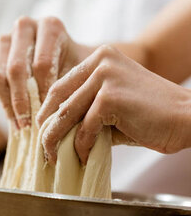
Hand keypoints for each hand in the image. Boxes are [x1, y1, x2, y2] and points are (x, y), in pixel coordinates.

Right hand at [0, 16, 91, 128]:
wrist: (69, 63)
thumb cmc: (81, 69)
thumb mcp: (84, 73)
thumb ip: (74, 86)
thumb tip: (60, 117)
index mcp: (49, 26)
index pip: (41, 63)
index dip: (44, 92)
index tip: (50, 115)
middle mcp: (24, 27)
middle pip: (16, 69)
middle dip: (23, 101)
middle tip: (31, 125)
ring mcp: (5, 40)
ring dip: (10, 104)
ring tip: (22, 126)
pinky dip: (4, 104)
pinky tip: (16, 122)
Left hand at [37, 46, 190, 163]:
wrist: (188, 119)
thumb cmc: (150, 116)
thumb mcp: (111, 104)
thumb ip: (84, 109)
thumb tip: (52, 129)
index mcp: (99, 58)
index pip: (60, 86)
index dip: (47, 112)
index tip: (40, 131)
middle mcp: (100, 62)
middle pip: (58, 98)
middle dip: (46, 127)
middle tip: (42, 149)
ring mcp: (105, 77)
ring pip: (67, 114)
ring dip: (56, 139)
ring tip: (53, 156)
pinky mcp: (110, 97)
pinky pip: (84, 127)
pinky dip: (81, 146)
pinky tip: (82, 157)